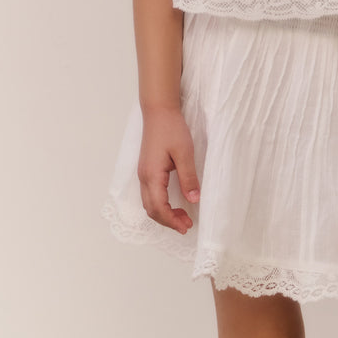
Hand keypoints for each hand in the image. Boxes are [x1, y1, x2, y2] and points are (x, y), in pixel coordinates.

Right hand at [137, 106, 200, 234]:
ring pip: (149, 203)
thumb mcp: (184, 152)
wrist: (159, 111)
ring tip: (182, 217)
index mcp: (152, 175)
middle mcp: (144, 177)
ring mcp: (143, 173)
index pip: (158, 207)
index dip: (171, 221)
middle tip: (187, 225)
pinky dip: (160, 204)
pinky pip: (150, 194)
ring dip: (164, 213)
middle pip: (151, 209)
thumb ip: (188, 177)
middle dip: (168, 221)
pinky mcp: (147, 169)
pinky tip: (172, 204)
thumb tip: (193, 200)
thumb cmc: (172, 129)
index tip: (186, 226)